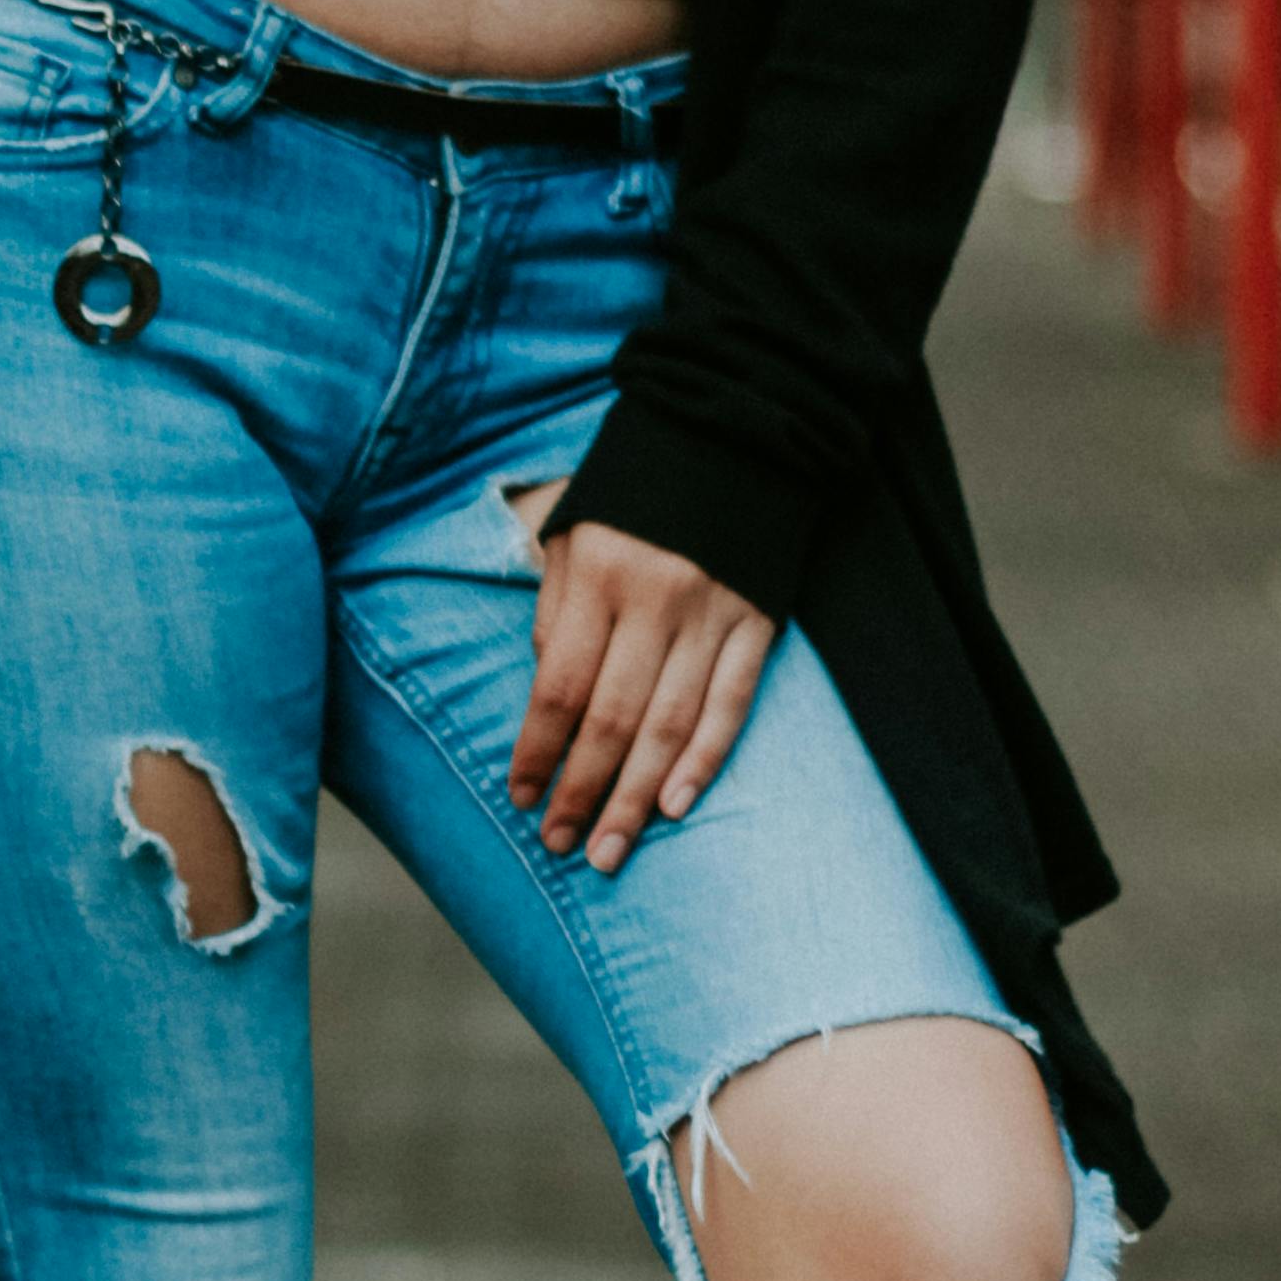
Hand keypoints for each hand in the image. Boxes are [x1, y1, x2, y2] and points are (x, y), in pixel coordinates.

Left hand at [506, 499, 775, 871]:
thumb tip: (551, 699)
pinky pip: (732, 705)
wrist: (734, 431)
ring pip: (671, 725)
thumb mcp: (575, 534)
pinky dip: (705, 759)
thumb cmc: (636, 490)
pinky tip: (677, 805)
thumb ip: (558, 614)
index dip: (538, 750)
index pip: (561, 686)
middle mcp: (657, 601)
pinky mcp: (759, 622)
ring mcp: (714, 615)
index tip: (521, 797)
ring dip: (637, 796)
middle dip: (582, 791)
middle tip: (561, 845)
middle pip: (613, 719)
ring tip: (610, 850)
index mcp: (599, 576)